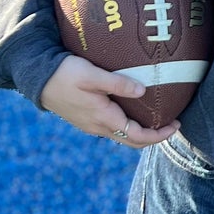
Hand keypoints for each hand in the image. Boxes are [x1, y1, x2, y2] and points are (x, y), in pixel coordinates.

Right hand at [40, 54, 179, 148]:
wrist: (37, 78)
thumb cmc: (65, 73)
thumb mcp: (93, 75)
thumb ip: (118, 83)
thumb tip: (144, 90)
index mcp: (103, 118)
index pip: (137, 136)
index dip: (158, 135)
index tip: (176, 125)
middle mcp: (97, 127)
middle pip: (131, 140)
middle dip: (154, 136)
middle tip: (172, 123)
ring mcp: (90, 125)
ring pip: (121, 134)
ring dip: (141, 131)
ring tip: (156, 116)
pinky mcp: (85, 118)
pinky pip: (112, 127)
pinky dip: (128, 124)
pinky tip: (133, 110)